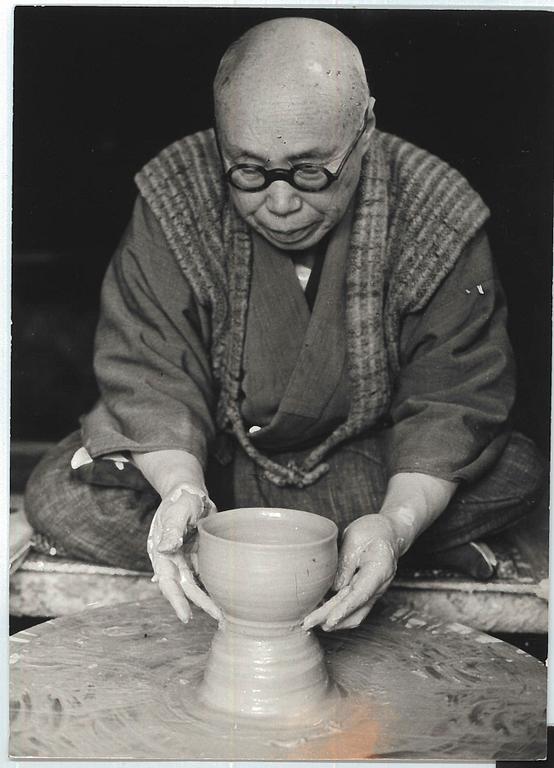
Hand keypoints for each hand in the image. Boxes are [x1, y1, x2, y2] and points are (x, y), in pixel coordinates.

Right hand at [147, 484, 222, 623]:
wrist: (190, 492)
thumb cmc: (181, 499)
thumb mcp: (177, 512)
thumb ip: (172, 530)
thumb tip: (165, 549)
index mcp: (161, 552)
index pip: (167, 581)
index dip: (176, 601)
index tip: (186, 617)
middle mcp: (172, 560)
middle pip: (185, 588)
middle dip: (200, 605)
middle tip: (219, 619)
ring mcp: (184, 559)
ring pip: (196, 584)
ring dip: (208, 598)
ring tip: (225, 614)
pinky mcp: (197, 556)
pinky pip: (204, 574)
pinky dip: (212, 585)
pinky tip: (226, 595)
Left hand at [302, 514, 398, 631]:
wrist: (388, 532)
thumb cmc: (373, 531)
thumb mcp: (355, 538)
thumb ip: (345, 563)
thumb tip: (334, 588)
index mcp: (380, 570)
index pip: (360, 594)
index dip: (344, 609)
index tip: (328, 620)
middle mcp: (379, 586)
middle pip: (355, 609)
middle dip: (331, 618)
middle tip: (307, 623)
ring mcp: (373, 591)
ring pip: (355, 614)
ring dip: (335, 621)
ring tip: (311, 623)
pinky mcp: (365, 592)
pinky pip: (353, 608)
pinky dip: (338, 613)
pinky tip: (321, 613)